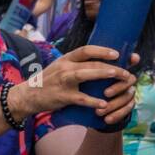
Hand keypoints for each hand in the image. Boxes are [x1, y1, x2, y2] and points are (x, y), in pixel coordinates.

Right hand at [12, 45, 138, 123]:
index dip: (102, 50)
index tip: (117, 54)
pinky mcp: (62, 96)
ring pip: (84, 75)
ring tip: (118, 75)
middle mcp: (65, 67)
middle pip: (90, 63)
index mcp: (67, 59)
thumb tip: (106, 60)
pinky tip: (104, 104)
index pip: (86, 50)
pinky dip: (93, 101)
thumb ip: (81, 64)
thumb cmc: (52, 80)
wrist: (28, 95)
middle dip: (111, 65)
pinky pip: (80, 99)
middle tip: (126, 71)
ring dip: (102, 74)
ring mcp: (63, 81)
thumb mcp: (63, 67)